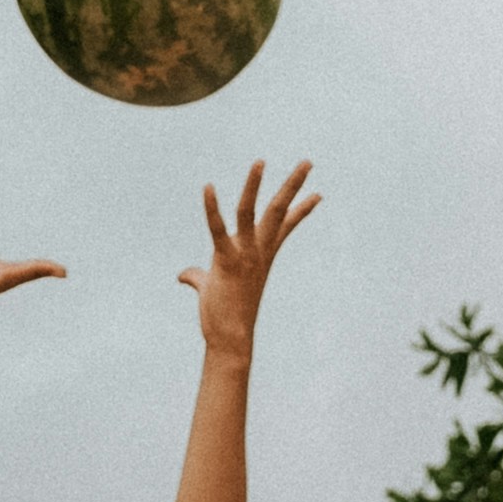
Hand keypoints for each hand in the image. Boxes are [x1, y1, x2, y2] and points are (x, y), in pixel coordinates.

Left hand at [180, 160, 318, 360]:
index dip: (303, 210)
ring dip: (254, 186)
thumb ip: (198, 276)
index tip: (319, 194)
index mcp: (262, 254)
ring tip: (260, 161)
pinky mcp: (226, 261)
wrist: (230, 339)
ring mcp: (245, 254)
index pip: (287, 226)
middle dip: (293, 185)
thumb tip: (183, 274)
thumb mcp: (212, 287)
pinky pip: (218, 230)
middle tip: (308, 161)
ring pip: (252, 212)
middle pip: (280, 210)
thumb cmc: (223, 315)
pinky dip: (211, 208)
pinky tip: (208, 187)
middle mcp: (258, 250)